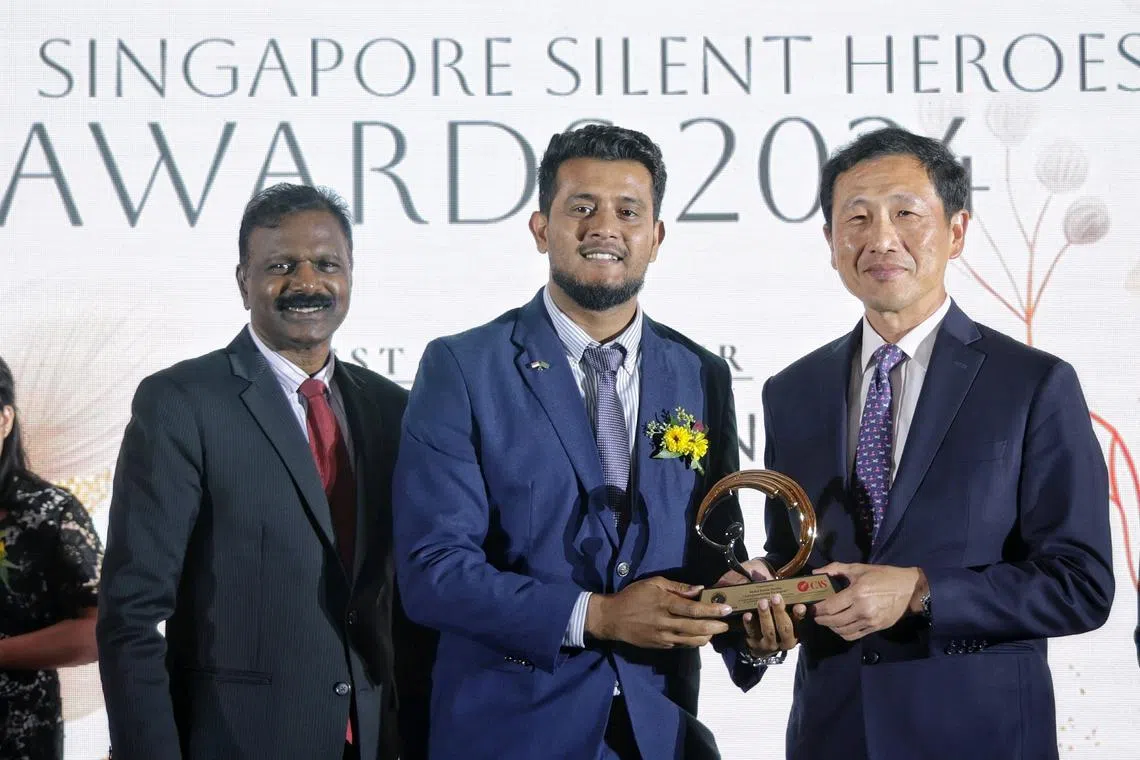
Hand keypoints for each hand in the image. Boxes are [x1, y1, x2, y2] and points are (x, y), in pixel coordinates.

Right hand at [585, 577, 731, 648]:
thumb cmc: (633, 596)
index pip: (693, 609)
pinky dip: (693, 641)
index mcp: (664, 603)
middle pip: (696, 627)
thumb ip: (677, 587)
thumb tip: (698, 589)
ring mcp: (663, 637)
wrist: (612, 618)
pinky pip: (681, 645)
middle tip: (727, 625)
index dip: (712, 611)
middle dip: (715, 627)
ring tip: (715, 631)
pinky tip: (700, 636)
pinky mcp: (660, 646)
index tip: (727, 609)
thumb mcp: (653, 583)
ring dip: (706, 636)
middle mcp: (665, 622)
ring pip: (691, 640)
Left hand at [714, 560, 805, 655]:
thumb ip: (789, 604)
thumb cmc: (776, 622)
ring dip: (765, 616)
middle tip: (776, 597)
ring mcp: (769, 644)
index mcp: (795, 632)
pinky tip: (747, 614)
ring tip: (762, 602)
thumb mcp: (785, 614)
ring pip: (768, 630)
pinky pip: (752, 633)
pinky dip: (749, 623)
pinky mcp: (754, 643)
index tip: (799, 605)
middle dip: (780, 612)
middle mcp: (784, 640)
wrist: (762, 643)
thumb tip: (790, 589)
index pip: (799, 622)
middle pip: (784, 628)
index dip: (799, 614)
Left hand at [811, 562, 927, 640]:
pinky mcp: (876, 628)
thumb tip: (816, 573)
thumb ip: (836, 569)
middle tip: (815, 615)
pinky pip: (854, 635)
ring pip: (843, 631)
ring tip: (826, 620)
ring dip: (831, 627)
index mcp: (857, 593)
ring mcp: (870, 621)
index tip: (811, 608)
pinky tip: (839, 627)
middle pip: (834, 621)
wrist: (909, 589)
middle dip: (821, 619)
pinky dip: (843, 633)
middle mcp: (862, 610)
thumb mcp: (859, 568)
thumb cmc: (883, 576)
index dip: (817, 609)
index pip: (830, 606)